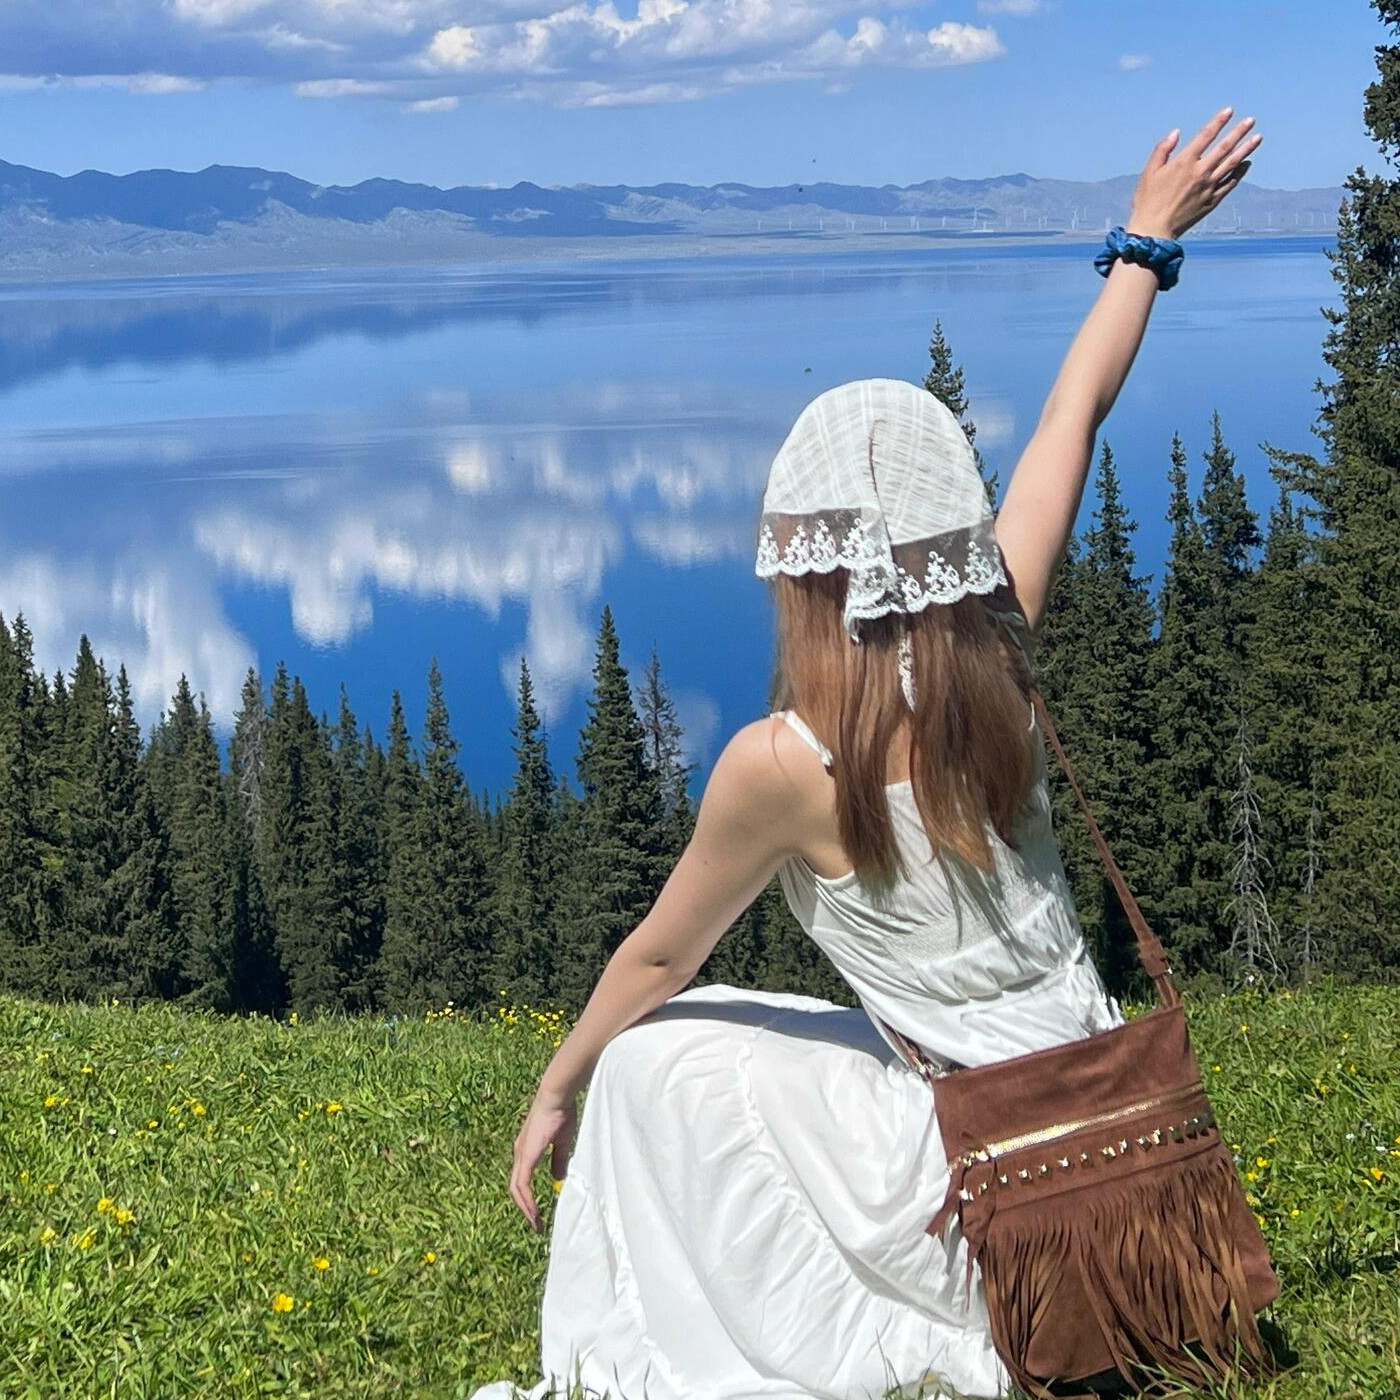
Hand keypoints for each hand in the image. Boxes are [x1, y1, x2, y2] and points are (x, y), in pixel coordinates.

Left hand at [509, 1086, 578, 1232]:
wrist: (556, 1096)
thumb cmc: (560, 1113)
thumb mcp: (561, 1141)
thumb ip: (558, 1160)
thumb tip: (557, 1179)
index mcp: (526, 1150)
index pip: (522, 1179)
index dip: (528, 1197)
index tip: (538, 1213)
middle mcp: (519, 1153)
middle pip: (516, 1188)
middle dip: (525, 1207)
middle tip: (536, 1224)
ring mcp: (521, 1154)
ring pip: (516, 1189)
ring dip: (525, 1208)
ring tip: (536, 1223)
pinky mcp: (526, 1156)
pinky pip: (521, 1184)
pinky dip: (527, 1201)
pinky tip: (534, 1212)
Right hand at [1127, 107, 1262, 240]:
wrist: (1154, 231)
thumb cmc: (1148, 201)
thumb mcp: (1148, 172)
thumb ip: (1162, 150)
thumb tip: (1176, 133)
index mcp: (1184, 162)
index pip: (1206, 136)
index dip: (1218, 122)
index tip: (1229, 111)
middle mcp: (1200, 172)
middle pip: (1224, 147)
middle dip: (1239, 132)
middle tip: (1250, 121)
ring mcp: (1208, 187)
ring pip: (1232, 164)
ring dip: (1246, 149)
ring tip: (1257, 138)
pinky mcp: (1211, 201)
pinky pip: (1230, 183)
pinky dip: (1240, 172)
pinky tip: (1246, 164)